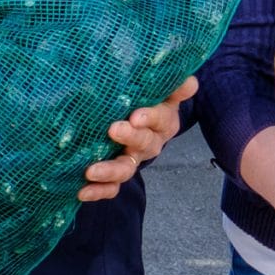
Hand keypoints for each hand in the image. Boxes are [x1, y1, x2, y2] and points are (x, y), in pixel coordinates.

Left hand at [77, 77, 198, 202]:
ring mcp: (134, 159)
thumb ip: (171, 86)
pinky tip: (82, 191)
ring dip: (111, 171)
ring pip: (127, 168)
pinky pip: (112, 187)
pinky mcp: (118, 174)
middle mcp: (151, 142)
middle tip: (113, 130)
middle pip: (145, 143)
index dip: (150, 118)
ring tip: (91, 171)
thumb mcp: (159, 90)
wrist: (132, 118)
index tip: (136, 116)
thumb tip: (191, 82)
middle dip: (130, 137)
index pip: (161, 118)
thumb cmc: (143, 99)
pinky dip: (99, 191)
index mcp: (163, 120)